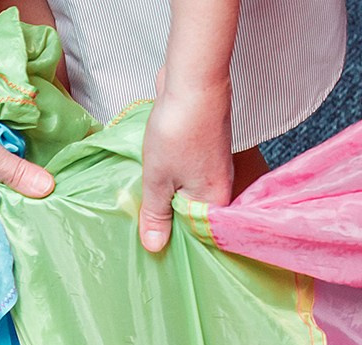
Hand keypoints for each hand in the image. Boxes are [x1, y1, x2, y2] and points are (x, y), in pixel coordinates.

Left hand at [138, 75, 232, 252]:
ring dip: (168, 195)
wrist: (194, 82)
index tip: (151, 242)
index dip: (173, 239)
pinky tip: (154, 174)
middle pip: (192, 212)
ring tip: (145, 199)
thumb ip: (156, 214)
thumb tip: (154, 246)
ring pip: (188, 191)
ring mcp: (213, 165)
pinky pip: (186, 172)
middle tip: (142, 224)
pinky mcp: (203, 148)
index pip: (196, 234)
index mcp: (214, 201)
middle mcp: (220, 186)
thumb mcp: (158, 181)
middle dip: (169, 217)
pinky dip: (170, 176)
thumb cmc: (179, 131)